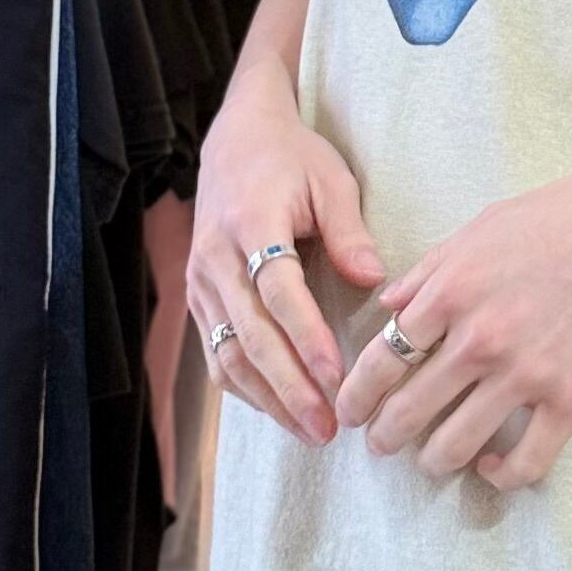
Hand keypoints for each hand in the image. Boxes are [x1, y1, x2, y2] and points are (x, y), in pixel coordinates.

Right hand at [188, 61, 385, 444]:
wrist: (235, 138)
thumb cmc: (293, 158)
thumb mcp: (331, 180)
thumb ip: (349, 232)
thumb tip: (373, 281)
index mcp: (251, 223)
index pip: (279, 293)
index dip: (307, 339)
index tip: (338, 378)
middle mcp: (215, 259)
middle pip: (251, 336)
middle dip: (290, 388)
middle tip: (328, 427)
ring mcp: (200, 282)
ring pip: (228, 354)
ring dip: (269, 399)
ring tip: (312, 431)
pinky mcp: (198, 298)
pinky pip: (217, 353)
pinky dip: (247, 388)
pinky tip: (282, 411)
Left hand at [335, 160, 571, 490]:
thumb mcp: (487, 225)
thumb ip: (432, 268)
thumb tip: (389, 303)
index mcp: (452, 292)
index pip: (382, 358)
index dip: (358, 392)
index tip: (351, 408)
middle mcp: (479, 340)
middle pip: (408, 410)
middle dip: (384, 436)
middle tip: (380, 445)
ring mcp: (526, 374)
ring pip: (454, 447)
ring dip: (434, 462)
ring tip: (433, 462)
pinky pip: (524, 462)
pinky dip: (500, 475)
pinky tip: (493, 467)